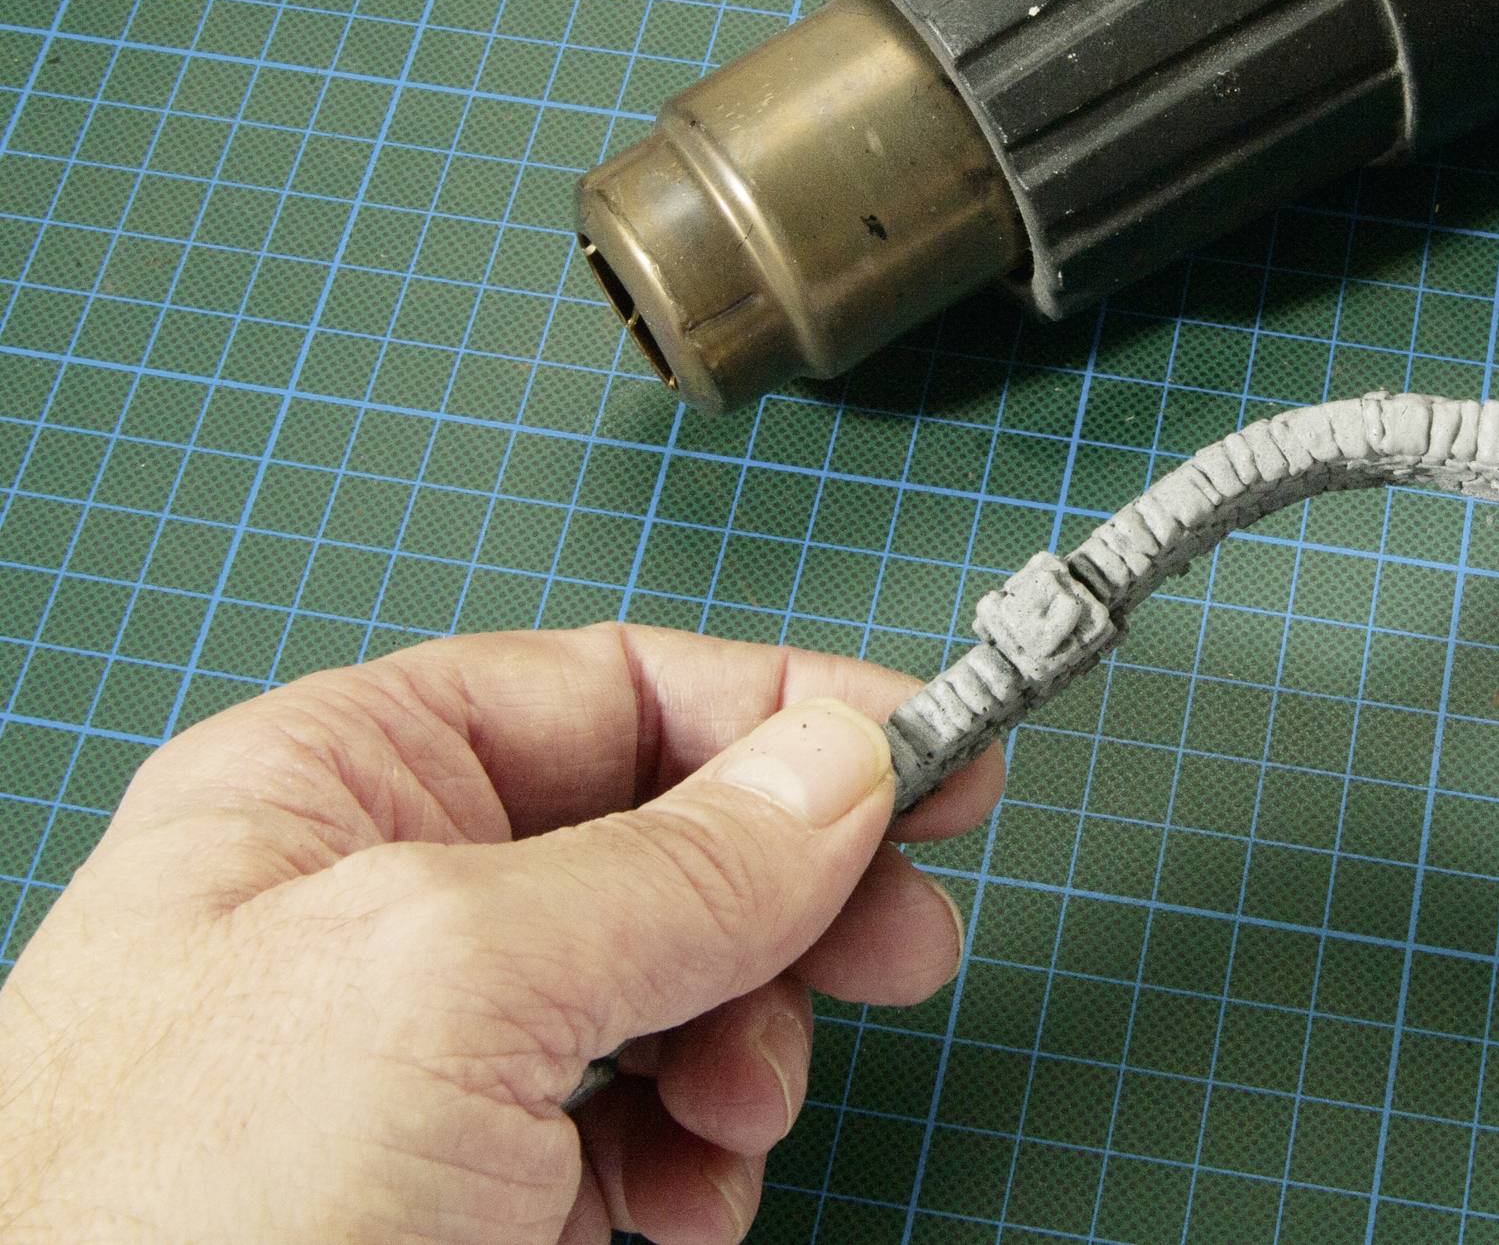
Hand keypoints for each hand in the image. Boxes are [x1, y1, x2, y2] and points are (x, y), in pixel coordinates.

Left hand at [0, 623, 1002, 1242]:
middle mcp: (388, 901)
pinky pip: (640, 1132)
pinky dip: (698, 1164)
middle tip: (909, 945)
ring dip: (748, 1049)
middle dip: (794, 899)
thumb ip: (675, 863)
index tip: (935, 755)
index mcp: (344, 782)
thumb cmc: (180, 1208)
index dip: (785, 714)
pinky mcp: (465, 1190)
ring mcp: (429, 1060)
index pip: (616, 688)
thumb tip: (843, 760)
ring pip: (672, 993)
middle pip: (666, 842)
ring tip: (739, 1116)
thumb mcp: (458, 978)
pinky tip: (686, 1206)